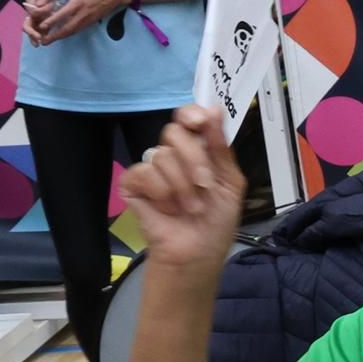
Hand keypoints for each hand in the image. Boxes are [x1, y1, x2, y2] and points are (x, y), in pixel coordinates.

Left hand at [33, 0, 119, 45]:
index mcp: (77, 4)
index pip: (62, 15)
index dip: (51, 21)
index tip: (41, 26)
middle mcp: (82, 15)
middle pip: (67, 28)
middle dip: (55, 36)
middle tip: (44, 42)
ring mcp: (87, 20)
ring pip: (72, 31)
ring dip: (61, 37)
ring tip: (51, 41)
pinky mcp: (91, 22)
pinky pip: (78, 29)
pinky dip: (69, 33)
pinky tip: (63, 35)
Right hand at [119, 103, 247, 273]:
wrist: (198, 252)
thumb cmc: (216, 221)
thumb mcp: (230, 182)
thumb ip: (221, 147)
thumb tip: (214, 109)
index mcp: (197, 150)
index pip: (187, 117)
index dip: (192, 114)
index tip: (201, 122)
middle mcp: (172, 155)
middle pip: (174, 133)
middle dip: (195, 159)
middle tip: (205, 185)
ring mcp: (151, 169)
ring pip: (162, 156)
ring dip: (183, 186)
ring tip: (191, 207)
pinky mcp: (132, 184)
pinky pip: (144, 172)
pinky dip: (162, 192)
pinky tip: (168, 209)